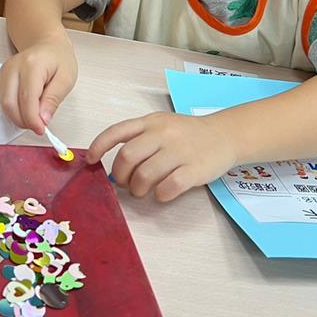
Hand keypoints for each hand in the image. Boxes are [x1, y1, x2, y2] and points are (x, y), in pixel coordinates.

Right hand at [0, 35, 76, 134]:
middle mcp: (13, 67)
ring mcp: (4, 72)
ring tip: (35, 116)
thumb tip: (43, 119)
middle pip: (10, 103)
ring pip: (4, 104)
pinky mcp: (0, 78)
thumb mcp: (66, 79)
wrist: (47, 45)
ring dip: (18, 117)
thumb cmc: (59, 59)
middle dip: (23, 121)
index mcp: (32, 65)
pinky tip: (27, 108)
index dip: (32, 119)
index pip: (27, 98)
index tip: (41, 130)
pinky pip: (3, 100)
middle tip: (38, 126)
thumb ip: (53, 99)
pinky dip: (14, 110)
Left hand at [87, 112, 236, 201]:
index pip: (117, 131)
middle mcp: (163, 133)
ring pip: (145, 174)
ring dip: (137, 189)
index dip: (99, 147)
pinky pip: (168, 187)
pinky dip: (160, 195)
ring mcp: (179, 150)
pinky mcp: (195, 169)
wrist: (225, 135)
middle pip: (127, 156)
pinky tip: (162, 193)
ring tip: (142, 191)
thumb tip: (114, 168)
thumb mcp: (161, 126)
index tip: (90, 162)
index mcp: (150, 122)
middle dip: (120, 175)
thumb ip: (139, 140)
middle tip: (125, 184)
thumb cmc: (187, 135)